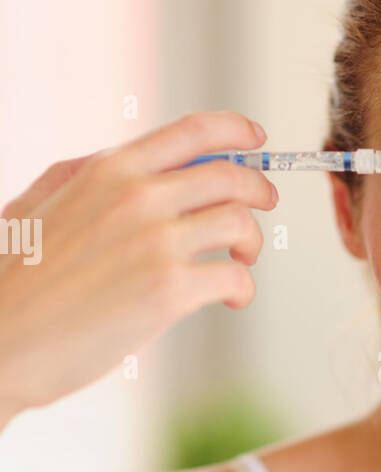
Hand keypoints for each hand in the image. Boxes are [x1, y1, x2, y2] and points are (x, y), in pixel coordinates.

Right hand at [0, 111, 275, 423]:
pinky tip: (231, 299)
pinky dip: (243, 289)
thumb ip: (89, 178)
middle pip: (230, 176)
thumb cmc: (16, 282)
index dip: (236, 130)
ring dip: (252, 243)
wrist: (0, 340)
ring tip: (241, 261)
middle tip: (263, 207)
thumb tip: (133, 164)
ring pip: (240, 223)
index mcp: (108, 171)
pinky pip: (234, 278)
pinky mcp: (168, 290)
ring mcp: (155, 242)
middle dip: (258, 190)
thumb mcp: (41, 203)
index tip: (255, 139)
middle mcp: (136, 197)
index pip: (192, 131)